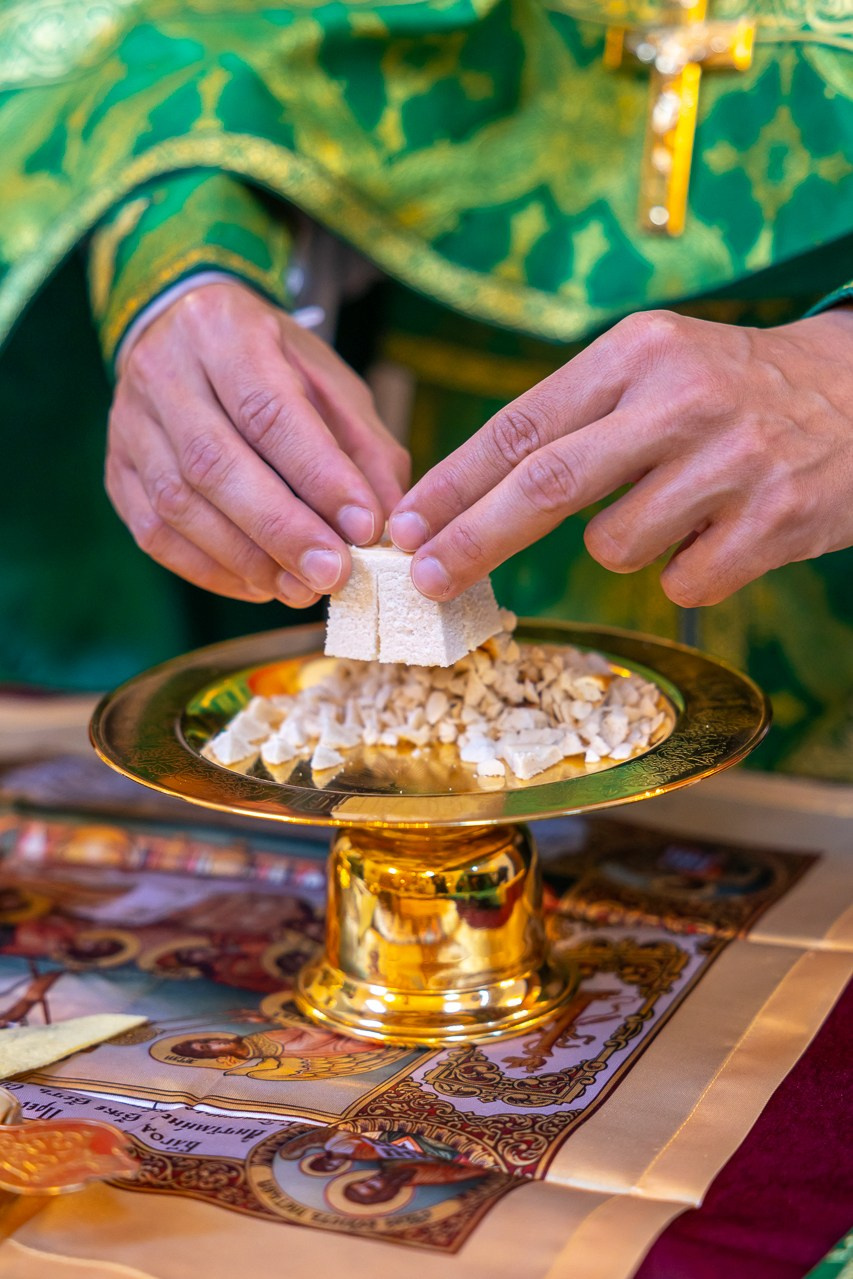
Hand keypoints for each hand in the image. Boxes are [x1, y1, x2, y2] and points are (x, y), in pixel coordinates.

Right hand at [106, 280, 409, 605]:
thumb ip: (365, 451)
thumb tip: (384, 526)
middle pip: (215, 463)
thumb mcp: (332, 385)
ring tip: (302, 589)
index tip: (364, 528)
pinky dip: (210, 570)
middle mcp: (163, 371)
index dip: (318, 476)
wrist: (184, 336)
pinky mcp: (117, 471)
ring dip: (247, 559)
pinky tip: (258, 585)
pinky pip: (154, 534)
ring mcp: (130, 424)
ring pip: (178, 504)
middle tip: (334, 575)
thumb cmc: (274, 366)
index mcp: (224, 332)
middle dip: (281, 529)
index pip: (268, 412)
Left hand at [389, 308, 852, 606]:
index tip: (405, 525)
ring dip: (625, 543)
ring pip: (616, 545)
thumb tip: (471, 497)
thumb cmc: (733, 391)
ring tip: (679, 505)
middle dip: (473, 540)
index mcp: (636, 353)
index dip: (454, 482)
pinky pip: (682, 581)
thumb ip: (576, 419)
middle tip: (425, 580)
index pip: (522, 424)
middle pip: (545, 484)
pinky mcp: (774, 520)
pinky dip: (688, 569)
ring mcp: (731, 460)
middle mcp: (679, 399)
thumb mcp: (655, 369)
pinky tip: (724, 529)